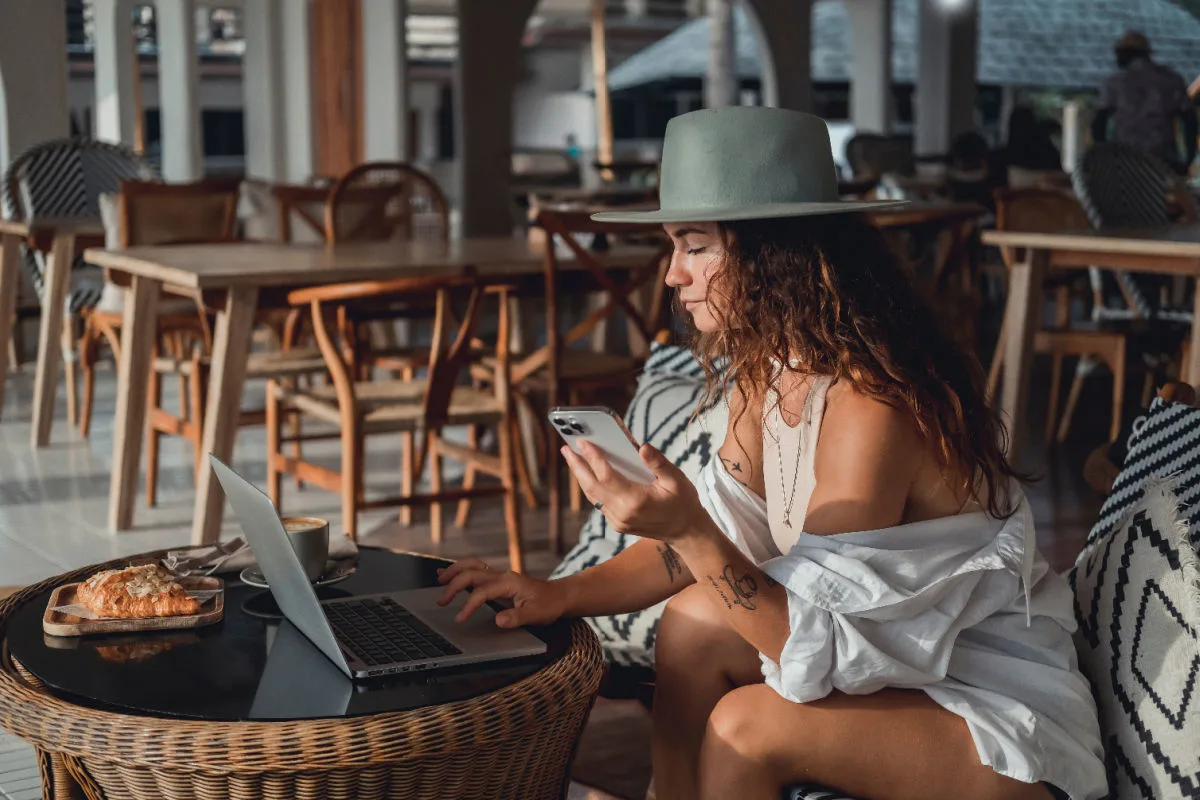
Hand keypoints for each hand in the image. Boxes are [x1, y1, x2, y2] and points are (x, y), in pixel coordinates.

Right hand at [436, 558, 568, 627]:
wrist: (559, 596)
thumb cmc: (549, 605)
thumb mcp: (537, 615)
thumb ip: (517, 617)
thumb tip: (499, 620)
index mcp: (509, 582)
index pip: (482, 592)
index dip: (468, 605)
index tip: (459, 618)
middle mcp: (502, 575)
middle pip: (471, 574)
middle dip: (453, 585)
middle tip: (441, 601)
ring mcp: (499, 576)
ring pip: (471, 566)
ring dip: (454, 571)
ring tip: (439, 579)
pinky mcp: (497, 579)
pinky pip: (475, 570)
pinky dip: (460, 570)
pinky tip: (447, 572)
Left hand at [562, 440, 708, 542]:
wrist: (686, 532)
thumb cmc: (683, 502)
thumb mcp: (676, 479)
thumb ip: (658, 463)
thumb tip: (642, 447)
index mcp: (636, 500)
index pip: (607, 476)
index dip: (593, 457)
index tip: (583, 442)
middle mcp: (622, 512)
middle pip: (592, 486)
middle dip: (577, 466)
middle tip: (566, 448)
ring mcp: (618, 521)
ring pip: (593, 496)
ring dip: (581, 476)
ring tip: (573, 458)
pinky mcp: (617, 524)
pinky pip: (599, 503)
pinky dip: (592, 487)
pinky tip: (588, 474)